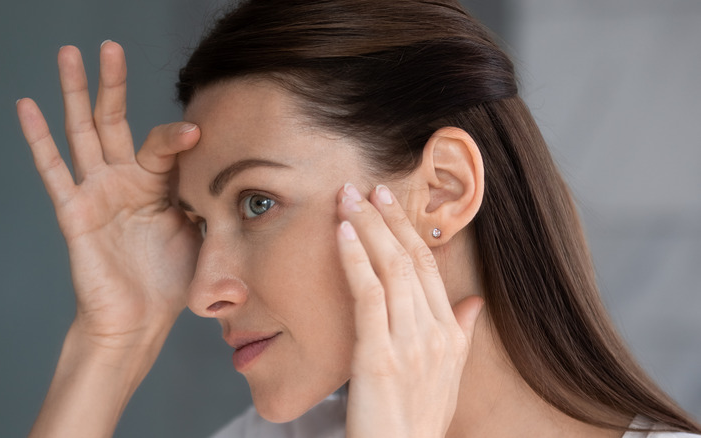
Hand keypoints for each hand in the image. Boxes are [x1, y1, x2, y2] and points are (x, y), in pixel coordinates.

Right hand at [16, 41, 201, 351]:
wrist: (140, 321)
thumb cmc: (171, 280)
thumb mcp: (202, 233)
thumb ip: (210, 200)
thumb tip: (241, 176)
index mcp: (157, 184)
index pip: (163, 144)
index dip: (178, 136)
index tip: (198, 132)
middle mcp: (124, 180)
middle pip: (115, 120)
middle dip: (112, 83)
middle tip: (109, 45)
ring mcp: (97, 192)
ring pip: (82, 132)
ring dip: (74, 93)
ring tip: (68, 54)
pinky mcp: (75, 212)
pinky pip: (54, 171)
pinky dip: (39, 139)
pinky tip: (28, 106)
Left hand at [336, 184, 482, 437]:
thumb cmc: (417, 422)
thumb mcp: (448, 378)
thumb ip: (461, 336)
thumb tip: (474, 303)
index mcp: (450, 335)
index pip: (429, 267)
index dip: (407, 229)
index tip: (389, 203)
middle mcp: (434, 334)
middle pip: (411, 259)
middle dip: (387, 218)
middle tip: (366, 186)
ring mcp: (408, 344)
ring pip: (390, 268)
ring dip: (368, 227)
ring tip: (348, 198)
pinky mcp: (379, 356)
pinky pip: (368, 295)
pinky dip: (355, 258)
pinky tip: (342, 233)